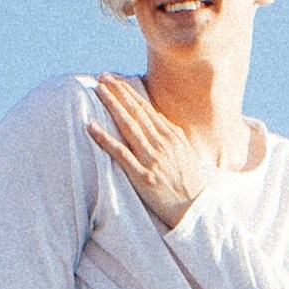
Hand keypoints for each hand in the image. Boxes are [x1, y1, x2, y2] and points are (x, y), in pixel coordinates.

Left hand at [82, 75, 222, 229]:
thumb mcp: (186, 152)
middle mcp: (162, 144)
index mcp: (172, 136)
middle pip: (136, 112)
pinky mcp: (143, 177)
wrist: (196, 210)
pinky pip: (120, 154)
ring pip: (128, 127)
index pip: (146, 109)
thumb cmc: (190, 182)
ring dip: (112, 107)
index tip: (115, 80)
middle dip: (118, 93)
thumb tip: (157, 116)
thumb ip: (171, 133)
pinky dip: (105, 139)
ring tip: (98, 92)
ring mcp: (152, 160)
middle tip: (102, 78)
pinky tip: (92, 127)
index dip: (129, 93)